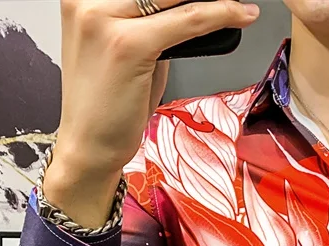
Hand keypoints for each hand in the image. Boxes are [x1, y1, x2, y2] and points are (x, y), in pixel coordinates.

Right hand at [45, 0, 259, 226]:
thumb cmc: (108, 106)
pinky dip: (220, 14)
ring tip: (238, 5)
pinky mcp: (129, 45)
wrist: (88, 147)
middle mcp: (87, 1)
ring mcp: (104, 20)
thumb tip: (190, 7)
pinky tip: (241, 14)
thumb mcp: (126, 50)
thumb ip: (152, 23)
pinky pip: (188, 20)